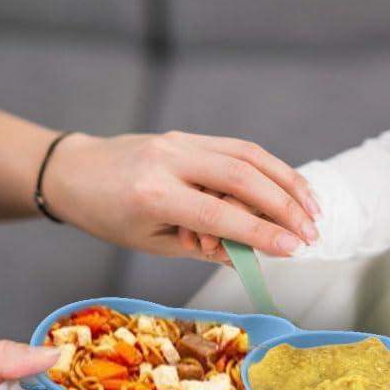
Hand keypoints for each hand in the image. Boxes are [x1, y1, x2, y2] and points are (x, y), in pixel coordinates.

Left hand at [42, 131, 320, 259]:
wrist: (75, 171)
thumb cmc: (109, 215)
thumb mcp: (152, 242)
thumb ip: (204, 246)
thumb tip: (252, 254)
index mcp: (152, 193)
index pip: (218, 214)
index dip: (261, 232)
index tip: (294, 250)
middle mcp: (170, 159)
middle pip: (242, 177)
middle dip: (285, 206)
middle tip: (313, 233)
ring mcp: (182, 140)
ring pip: (249, 155)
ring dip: (287, 182)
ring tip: (314, 210)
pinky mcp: (191, 134)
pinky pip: (240, 148)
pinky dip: (272, 168)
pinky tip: (291, 187)